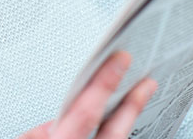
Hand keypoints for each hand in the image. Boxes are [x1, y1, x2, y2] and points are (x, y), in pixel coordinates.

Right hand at [18, 51, 156, 138]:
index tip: (120, 61)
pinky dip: (116, 135)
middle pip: (116, 132)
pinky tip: (121, 126)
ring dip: (128, 122)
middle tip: (145, 82)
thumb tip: (63, 119)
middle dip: (132, 103)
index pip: (87, 111)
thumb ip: (46, 132)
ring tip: (138, 101)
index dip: (105, 82)